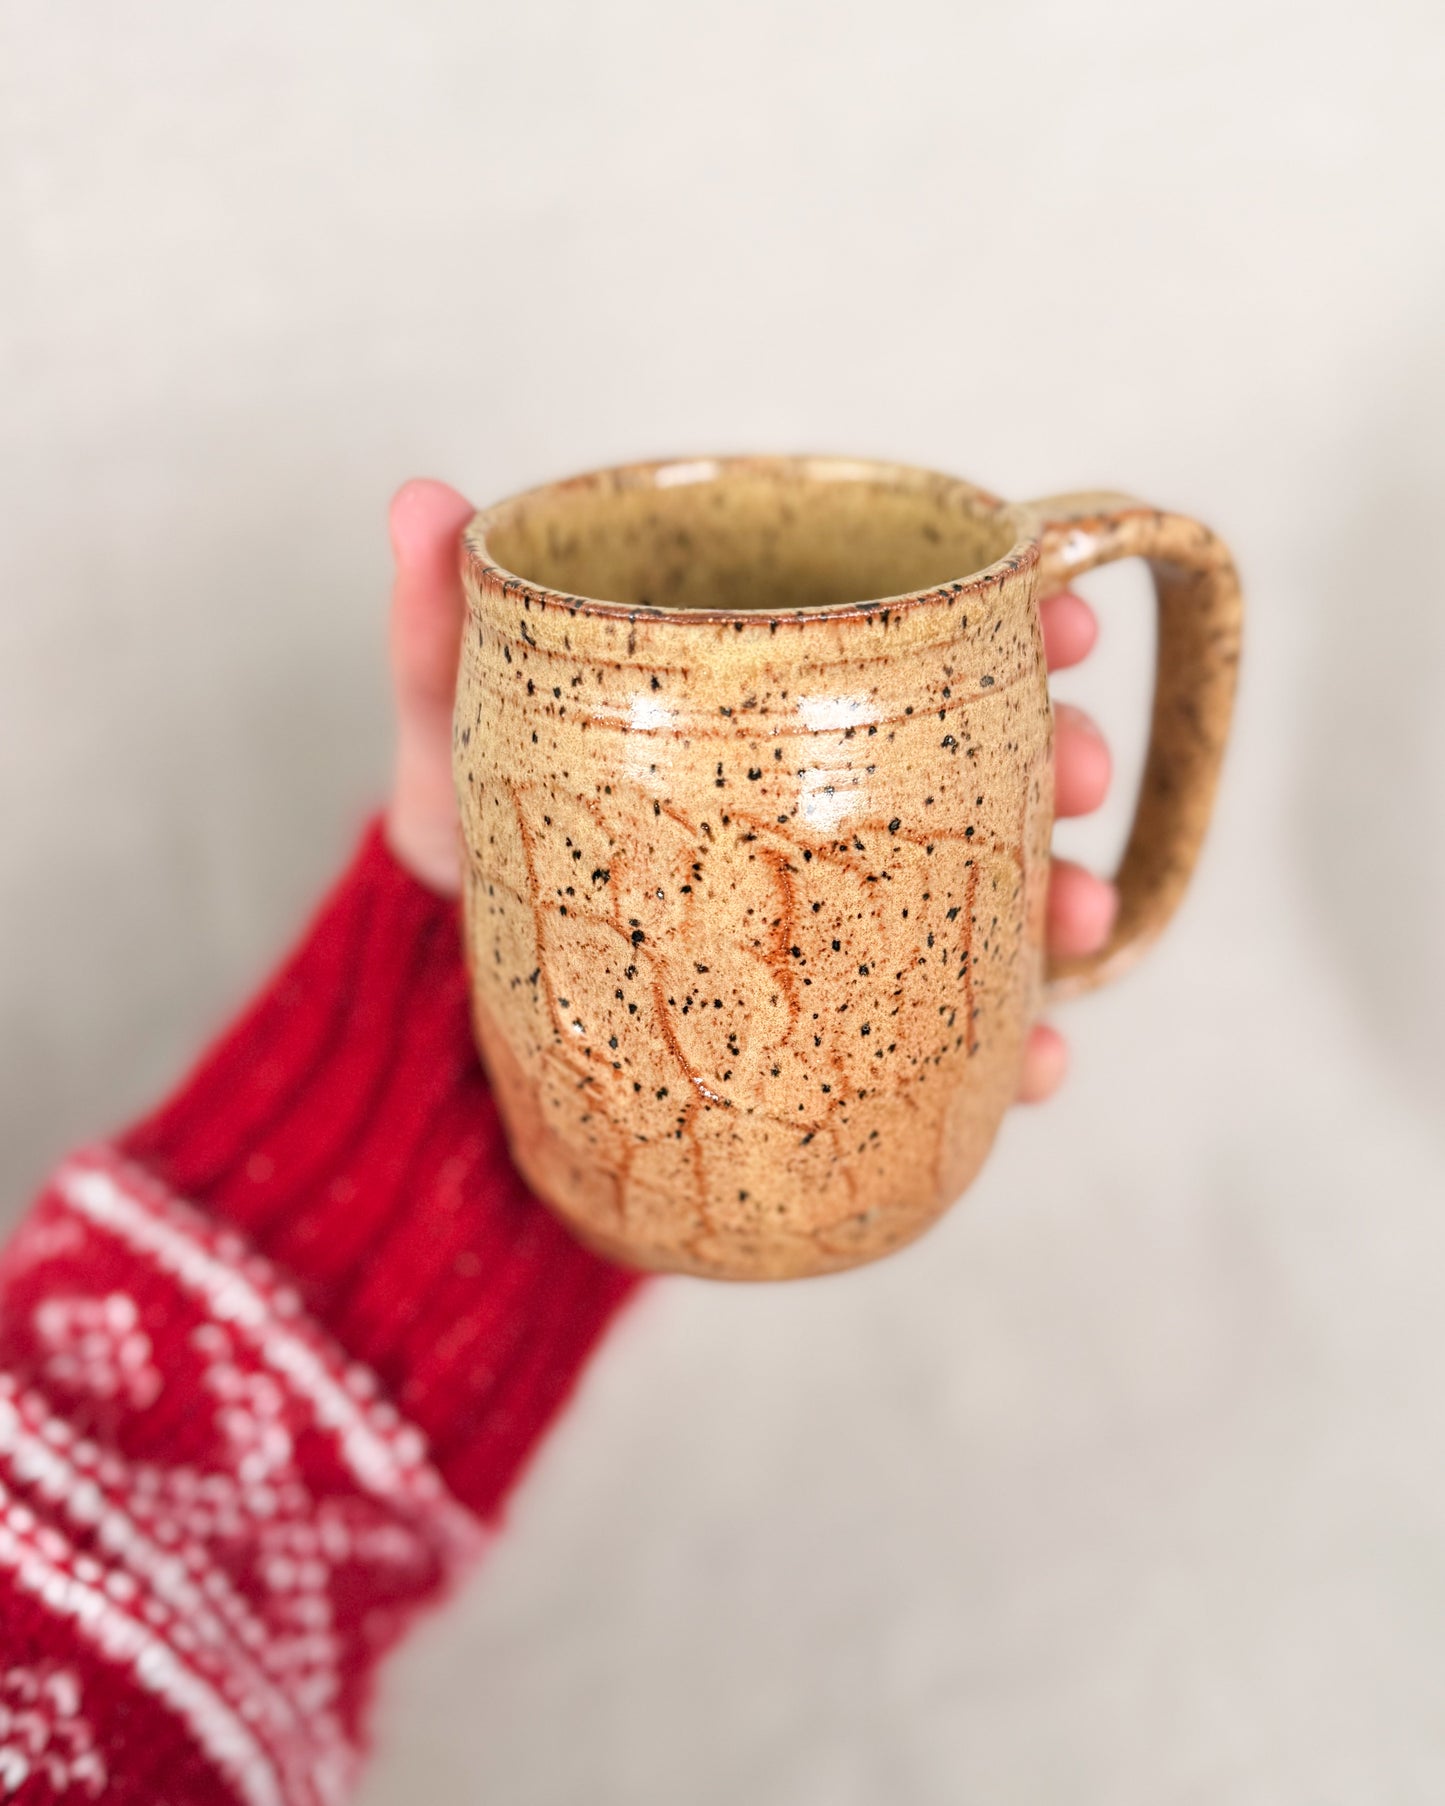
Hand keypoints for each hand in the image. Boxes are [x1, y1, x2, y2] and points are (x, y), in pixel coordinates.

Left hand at [384, 479, 1115, 1105]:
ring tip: (1079, 924)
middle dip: (1058, 752)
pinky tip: (1035, 1067)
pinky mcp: (847, 1022)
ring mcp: (849, 910)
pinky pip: (948, 1029)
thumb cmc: (479, 855)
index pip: (905, 637)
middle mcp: (829, 800)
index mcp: (768, 707)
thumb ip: (442, 634)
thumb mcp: (452, 746)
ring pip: (990, 893)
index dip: (1006, 613)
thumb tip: (417, 496)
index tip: (1062, 611)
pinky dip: (1009, 1048)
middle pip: (980, 758)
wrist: (469, 1015)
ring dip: (1062, 899)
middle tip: (1081, 769)